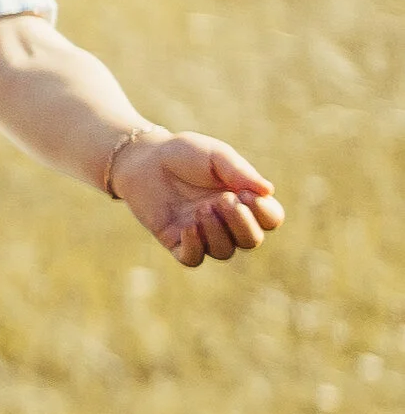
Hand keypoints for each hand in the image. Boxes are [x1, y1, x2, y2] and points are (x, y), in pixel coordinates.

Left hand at [112, 130, 285, 265]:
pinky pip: (193, 259)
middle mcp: (226, 221)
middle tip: (223, 200)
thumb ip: (240, 172)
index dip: (265, 213)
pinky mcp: (176, 241)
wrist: (144, 158)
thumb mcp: (215, 156)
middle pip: (251, 240)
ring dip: (217, 232)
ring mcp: (202, 233)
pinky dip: (195, 247)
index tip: (247, 195)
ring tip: (201, 208)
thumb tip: (268, 191)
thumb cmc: (184, 154)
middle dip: (242, 224)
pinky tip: (188, 226)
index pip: (270, 219)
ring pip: (224, 251)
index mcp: (243, 199)